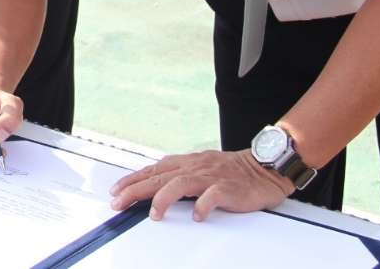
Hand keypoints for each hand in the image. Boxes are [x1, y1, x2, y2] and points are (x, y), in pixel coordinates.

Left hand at [110, 150, 294, 221]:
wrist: (264, 167)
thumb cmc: (233, 171)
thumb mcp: (201, 168)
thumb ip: (181, 174)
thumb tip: (156, 183)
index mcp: (188, 163)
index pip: (154, 170)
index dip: (133, 179)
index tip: (115, 191)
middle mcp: (195, 167)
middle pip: (159, 177)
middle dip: (135, 190)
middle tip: (118, 202)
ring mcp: (211, 177)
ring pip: (181, 183)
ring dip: (164, 198)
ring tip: (154, 214)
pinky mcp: (228, 188)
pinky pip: (213, 196)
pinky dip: (204, 206)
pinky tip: (197, 216)